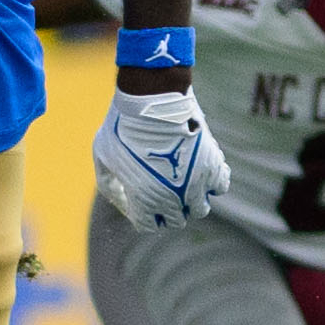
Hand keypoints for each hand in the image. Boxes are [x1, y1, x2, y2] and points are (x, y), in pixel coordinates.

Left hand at [93, 87, 229, 229]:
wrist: (152, 99)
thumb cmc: (122, 126)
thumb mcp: (103, 156)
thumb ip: (109, 184)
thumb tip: (123, 197)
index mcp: (144, 199)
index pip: (149, 225)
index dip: (143, 213)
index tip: (141, 198)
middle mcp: (173, 197)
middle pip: (177, 220)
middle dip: (168, 208)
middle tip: (161, 187)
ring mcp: (196, 182)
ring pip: (201, 208)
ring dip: (192, 199)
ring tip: (183, 180)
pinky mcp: (212, 164)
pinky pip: (221, 187)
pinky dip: (212, 183)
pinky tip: (200, 169)